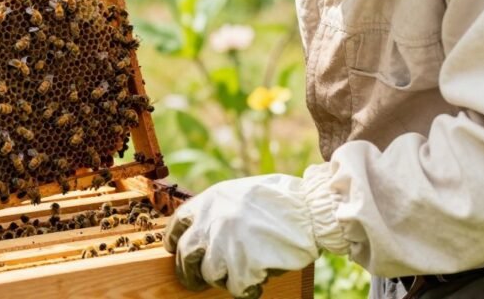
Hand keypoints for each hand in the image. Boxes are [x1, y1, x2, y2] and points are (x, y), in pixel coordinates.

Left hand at [165, 174, 320, 298]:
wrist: (309, 208)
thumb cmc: (281, 200)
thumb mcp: (239, 194)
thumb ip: (218, 211)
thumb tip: (204, 233)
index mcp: (208, 201)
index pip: (177, 224)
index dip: (174, 240)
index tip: (175, 250)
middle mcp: (211, 222)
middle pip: (186, 255)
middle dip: (189, 272)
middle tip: (196, 282)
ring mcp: (225, 244)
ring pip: (209, 274)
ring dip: (223, 279)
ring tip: (240, 275)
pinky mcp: (243, 265)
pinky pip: (235, 288)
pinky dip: (246, 290)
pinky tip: (257, 283)